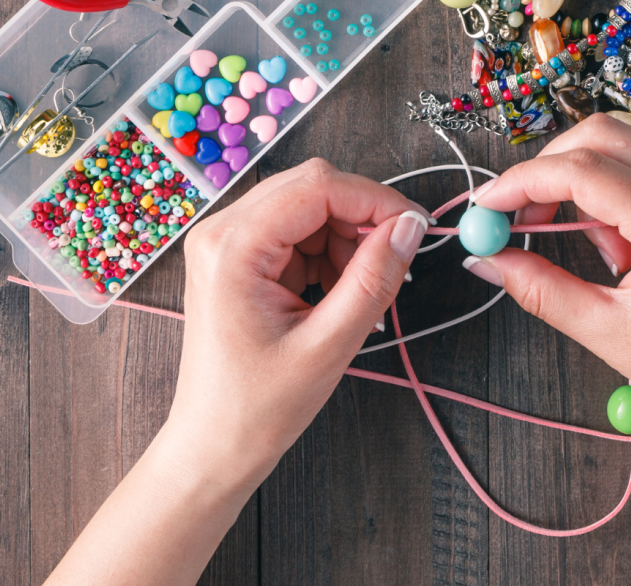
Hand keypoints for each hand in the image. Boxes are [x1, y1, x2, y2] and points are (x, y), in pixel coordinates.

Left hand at [167, 158, 430, 480]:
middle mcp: (221, 231)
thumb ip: (374, 279)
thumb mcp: (329, 344)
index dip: (375, 200)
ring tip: (359, 293)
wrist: (214, 444)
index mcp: (232, 246)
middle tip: (395, 261)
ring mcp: (227, 243)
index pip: (317, 187)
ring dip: (346, 239)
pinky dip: (329, 254)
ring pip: (308, 207)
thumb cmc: (259, 406)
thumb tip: (410, 227)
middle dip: (361, 218)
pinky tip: (337, 294)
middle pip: (311, 188)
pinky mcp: (238, 258)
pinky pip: (297, 232)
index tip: (416, 228)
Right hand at [464, 114, 630, 442]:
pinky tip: (611, 246)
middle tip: (519, 216)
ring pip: (619, 144)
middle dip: (547, 170)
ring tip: (581, 244)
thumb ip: (539, 290)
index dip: (523, 183)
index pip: (583, 172)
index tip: (488, 206)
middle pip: (600, 136)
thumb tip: (488, 260)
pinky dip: (607, 190)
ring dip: (577, 180)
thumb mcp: (606, 333)